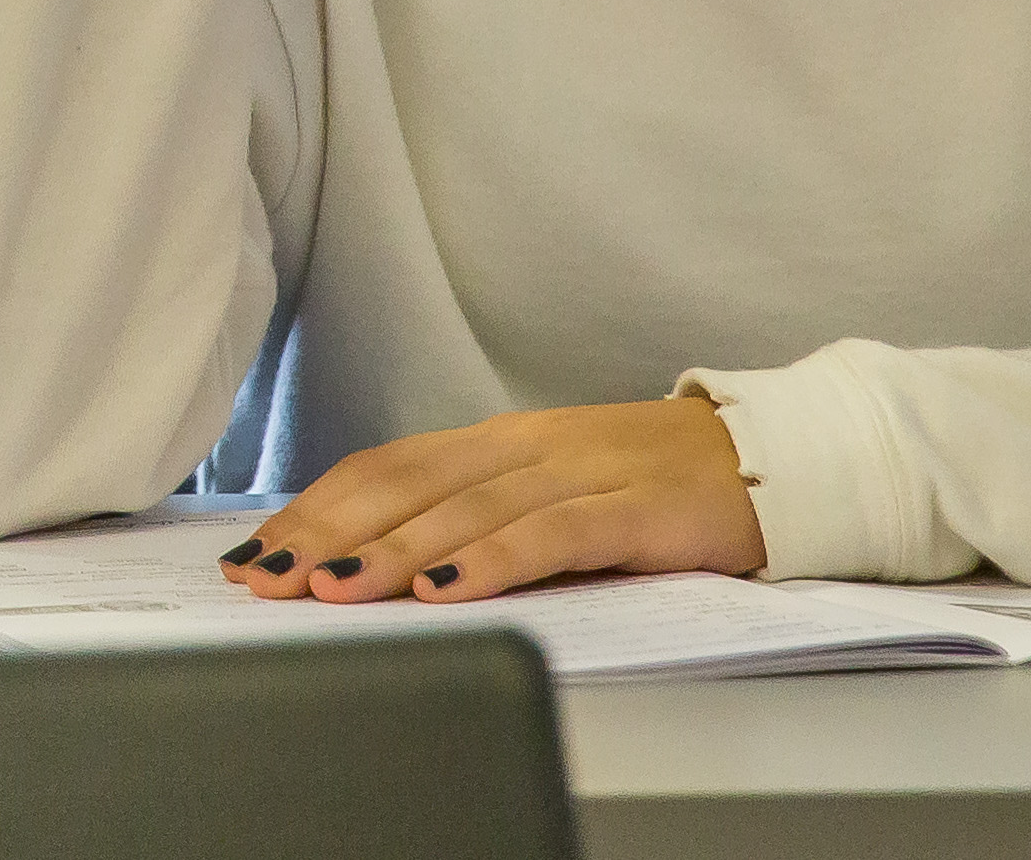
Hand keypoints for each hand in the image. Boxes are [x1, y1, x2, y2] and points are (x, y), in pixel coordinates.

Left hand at [223, 399, 765, 602]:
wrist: (775, 455)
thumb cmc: (653, 484)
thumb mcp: (551, 490)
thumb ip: (478, 514)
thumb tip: (380, 560)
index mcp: (500, 441)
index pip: (386, 468)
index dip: (316, 508)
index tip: (254, 552)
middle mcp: (529, 447)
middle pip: (408, 485)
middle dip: (327, 534)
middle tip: (263, 577)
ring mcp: (582, 473)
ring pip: (467, 509)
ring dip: (392, 552)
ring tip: (332, 590)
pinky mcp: (636, 509)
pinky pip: (551, 534)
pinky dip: (492, 562)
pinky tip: (448, 590)